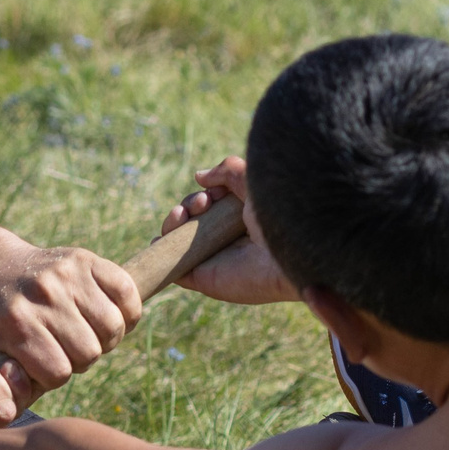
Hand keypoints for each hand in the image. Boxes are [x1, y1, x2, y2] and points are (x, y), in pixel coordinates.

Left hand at [0, 240, 144, 393]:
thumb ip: (0, 384)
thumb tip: (15, 405)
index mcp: (16, 324)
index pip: (60, 372)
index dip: (57, 376)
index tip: (46, 365)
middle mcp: (43, 297)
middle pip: (89, 351)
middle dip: (81, 357)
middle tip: (68, 348)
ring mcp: (66, 274)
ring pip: (112, 326)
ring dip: (105, 337)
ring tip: (88, 332)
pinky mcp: (84, 258)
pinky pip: (125, 292)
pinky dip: (126, 311)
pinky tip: (109, 315)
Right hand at [164, 157, 294, 303]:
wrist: (289, 251)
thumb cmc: (276, 215)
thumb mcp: (252, 180)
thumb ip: (227, 171)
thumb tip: (200, 177)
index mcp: (242, 219)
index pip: (211, 206)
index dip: (202, 196)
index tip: (210, 196)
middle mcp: (228, 239)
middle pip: (192, 222)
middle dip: (188, 206)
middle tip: (202, 204)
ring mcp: (214, 260)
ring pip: (178, 241)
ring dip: (172, 223)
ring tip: (182, 215)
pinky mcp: (204, 278)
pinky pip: (174, 270)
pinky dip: (161, 253)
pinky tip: (159, 239)